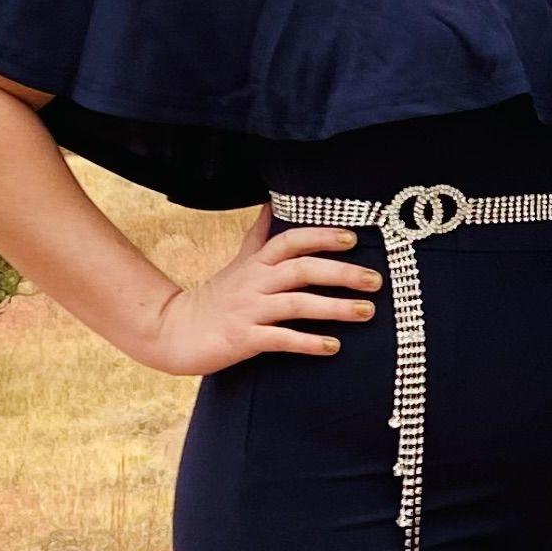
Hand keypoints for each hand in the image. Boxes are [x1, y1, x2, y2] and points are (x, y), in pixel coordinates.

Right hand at [141, 211, 380, 373]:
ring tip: (366, 312)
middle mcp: (254, 282)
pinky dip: (308, 342)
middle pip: (301, 269)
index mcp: (256, 263)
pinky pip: (280, 339)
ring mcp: (248, 310)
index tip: (353, 239)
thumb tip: (272, 204)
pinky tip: (333, 346)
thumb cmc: (216, 297)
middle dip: (341, 273)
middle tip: (376, 280)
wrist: (175, 331)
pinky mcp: (243, 339)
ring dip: (334, 307)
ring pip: (296, 304)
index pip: (291, 241)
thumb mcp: (239, 263)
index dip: (322, 237)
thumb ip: (259, 237)